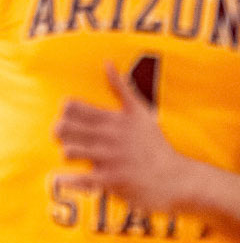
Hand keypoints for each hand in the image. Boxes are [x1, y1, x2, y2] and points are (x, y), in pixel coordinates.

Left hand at [54, 64, 198, 211]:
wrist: (176, 178)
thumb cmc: (156, 146)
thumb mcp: (140, 112)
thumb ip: (121, 87)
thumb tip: (107, 62)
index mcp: (114, 119)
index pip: (72, 107)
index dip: (65, 113)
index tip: (72, 120)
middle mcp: (110, 136)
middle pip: (65, 127)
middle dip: (61, 132)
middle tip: (68, 138)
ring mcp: (110, 158)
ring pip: (69, 151)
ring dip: (68, 153)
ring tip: (76, 155)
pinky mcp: (112, 180)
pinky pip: (80, 178)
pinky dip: (67, 179)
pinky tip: (65, 177)